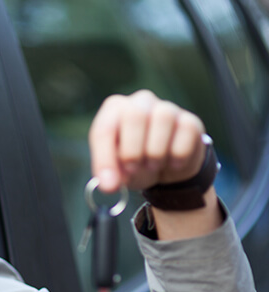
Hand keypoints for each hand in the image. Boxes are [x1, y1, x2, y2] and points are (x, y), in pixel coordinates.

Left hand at [89, 90, 207, 193]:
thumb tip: (109, 185)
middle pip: (134, 115)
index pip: (104, 129)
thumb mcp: (118, 170)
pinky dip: (178, 154)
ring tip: (153, 164)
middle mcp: (140, 102)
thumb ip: (110, 175)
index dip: (105, 158)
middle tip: (133, 168)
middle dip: (132, 150)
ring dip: (156, 152)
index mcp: (114, 111)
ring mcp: (167, 108)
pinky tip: (173, 162)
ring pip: (163, 118)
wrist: (166, 168)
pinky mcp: (190, 120)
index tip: (110, 184)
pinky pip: (186, 131)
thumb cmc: (134, 163)